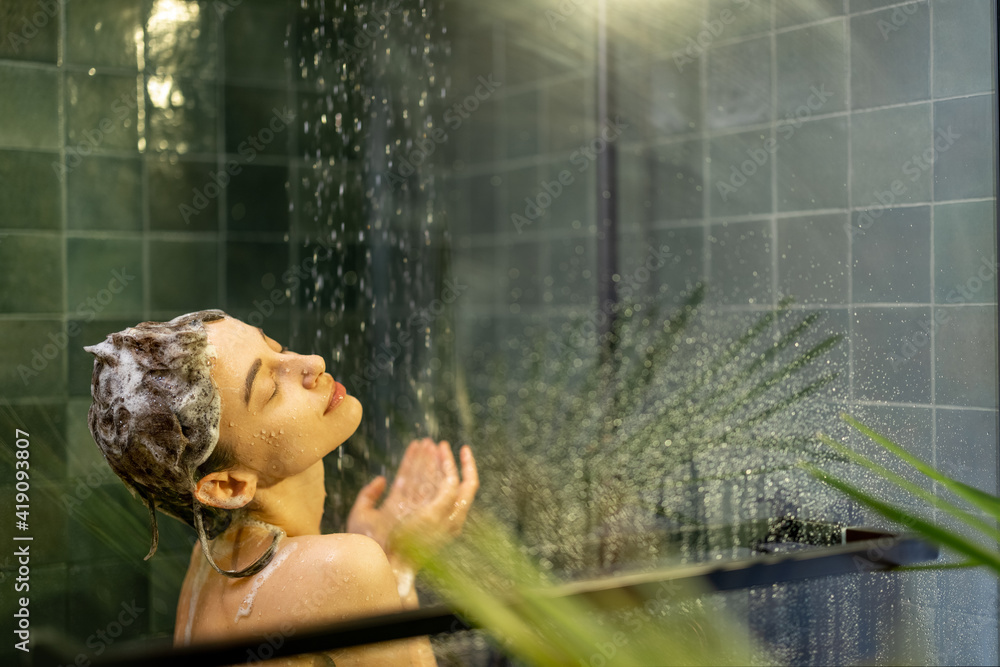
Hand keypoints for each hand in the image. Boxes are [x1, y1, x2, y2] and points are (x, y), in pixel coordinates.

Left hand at [347, 438, 477, 564]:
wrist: (370, 561)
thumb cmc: (362, 545)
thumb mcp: (360, 516)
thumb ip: (368, 496)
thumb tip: (381, 479)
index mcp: (402, 516)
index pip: (412, 484)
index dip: (414, 464)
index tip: (416, 446)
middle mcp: (417, 515)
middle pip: (430, 482)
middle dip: (434, 462)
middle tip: (437, 443)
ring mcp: (426, 513)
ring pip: (437, 481)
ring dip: (438, 461)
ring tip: (436, 443)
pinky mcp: (432, 513)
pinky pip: (443, 486)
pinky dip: (440, 466)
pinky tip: (435, 451)